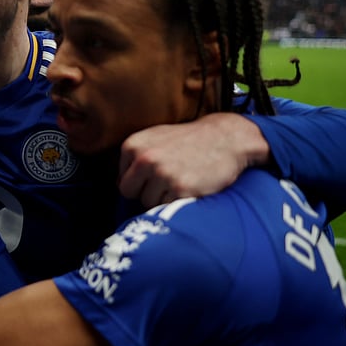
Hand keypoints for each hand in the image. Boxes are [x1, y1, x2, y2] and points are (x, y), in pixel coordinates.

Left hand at [118, 113, 270, 206]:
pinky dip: (178, 201)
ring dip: (163, 198)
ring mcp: (162, 174)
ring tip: (181, 180)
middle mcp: (144, 159)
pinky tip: (190, 186)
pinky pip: (168, 207)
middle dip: (146, 192)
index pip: (122, 181)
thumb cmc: (188, 140)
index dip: (139, 182)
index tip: (156, 174)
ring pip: (149, 203)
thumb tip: (119, 186)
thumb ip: (134, 157)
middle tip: (167, 181)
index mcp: (133, 146)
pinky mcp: (181, 189)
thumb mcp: (155, 138)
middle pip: (131, 194)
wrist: (226, 138)